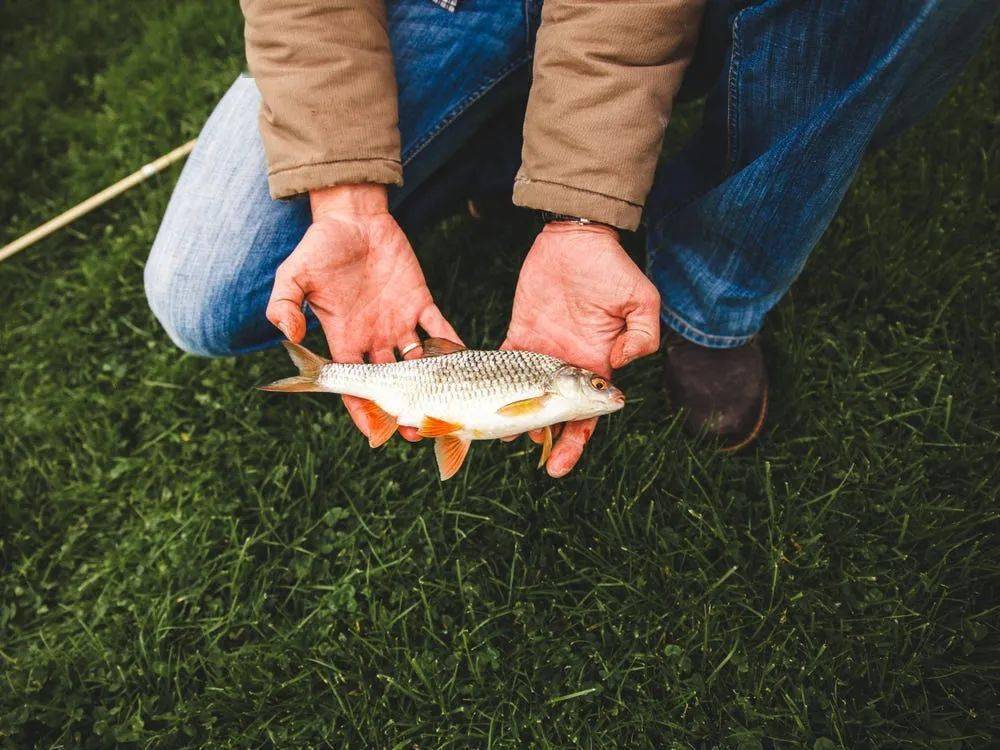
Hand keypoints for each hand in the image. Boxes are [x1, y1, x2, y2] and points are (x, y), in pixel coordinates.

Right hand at [266, 184, 460, 441]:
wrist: (352, 216)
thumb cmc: (319, 246)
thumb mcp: (294, 276)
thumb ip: (285, 305)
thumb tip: (290, 337)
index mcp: (345, 339)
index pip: (356, 387)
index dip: (364, 412)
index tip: (375, 435)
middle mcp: (374, 338)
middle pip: (392, 385)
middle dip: (404, 409)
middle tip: (418, 431)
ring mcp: (398, 322)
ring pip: (418, 364)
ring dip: (432, 386)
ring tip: (444, 406)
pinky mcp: (419, 302)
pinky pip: (438, 329)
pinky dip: (452, 344)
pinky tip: (466, 360)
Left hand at [501, 222, 659, 476]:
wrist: (576, 240)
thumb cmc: (611, 268)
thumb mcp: (640, 300)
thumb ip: (641, 335)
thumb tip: (623, 365)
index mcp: (596, 367)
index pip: (586, 417)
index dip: (575, 443)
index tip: (562, 464)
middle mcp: (567, 369)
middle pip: (556, 417)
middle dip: (551, 444)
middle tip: (541, 464)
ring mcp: (541, 354)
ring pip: (525, 398)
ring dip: (515, 421)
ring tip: (502, 438)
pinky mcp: (519, 335)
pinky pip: (502, 365)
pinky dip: (490, 386)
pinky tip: (481, 406)